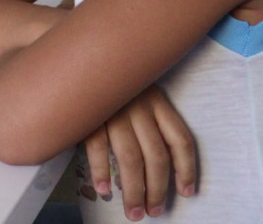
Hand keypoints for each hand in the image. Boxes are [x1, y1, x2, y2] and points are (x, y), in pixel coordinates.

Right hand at [83, 85, 195, 219]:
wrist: (76, 54)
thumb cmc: (109, 76)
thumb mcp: (137, 88)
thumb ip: (148, 116)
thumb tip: (156, 160)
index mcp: (156, 99)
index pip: (180, 140)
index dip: (186, 170)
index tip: (186, 193)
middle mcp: (139, 105)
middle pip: (156, 156)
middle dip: (157, 189)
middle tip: (154, 212)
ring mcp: (114, 110)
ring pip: (130, 158)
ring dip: (134, 190)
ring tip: (134, 211)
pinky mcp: (89, 113)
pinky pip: (98, 148)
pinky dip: (101, 172)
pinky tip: (104, 190)